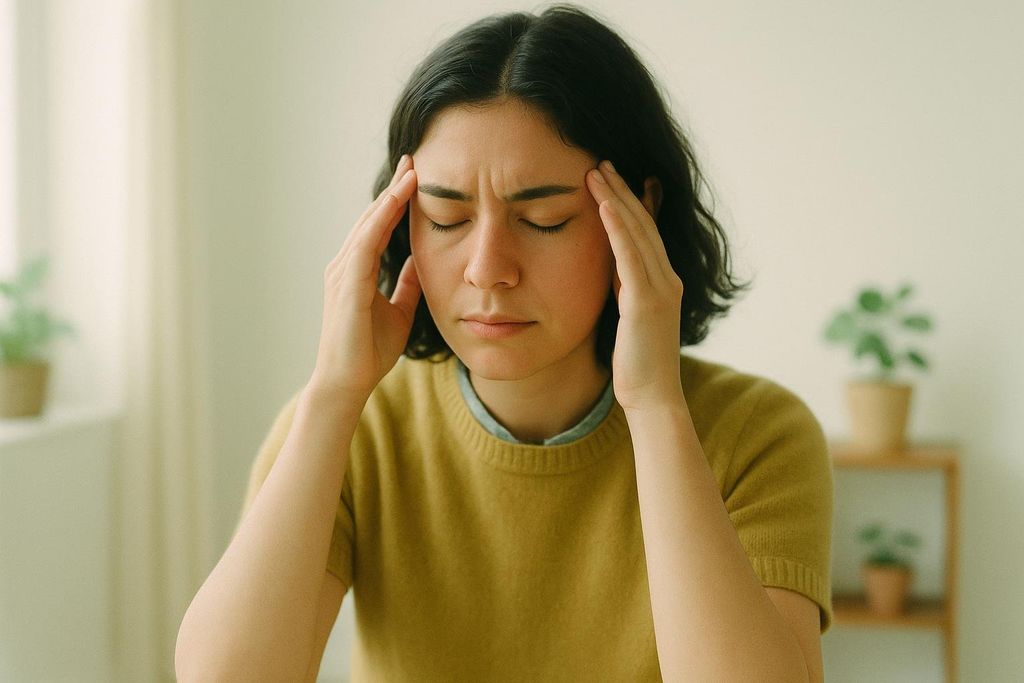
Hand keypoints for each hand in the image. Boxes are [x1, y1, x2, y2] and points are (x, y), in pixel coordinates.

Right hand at [309, 154, 421, 401]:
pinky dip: (381, 219)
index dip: (397, 201)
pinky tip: (398, 200)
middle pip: (372, 217)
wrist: (348, 382)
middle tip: (414, 158)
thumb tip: (420, 263)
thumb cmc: (368, 351)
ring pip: (368, 224)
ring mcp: (342, 272)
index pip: (378, 227)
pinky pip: (366, 243)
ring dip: (390, 196)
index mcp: (357, 271)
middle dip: (394, 188)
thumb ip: (406, 285)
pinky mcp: (347, 284)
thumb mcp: (399, 311)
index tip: (416, 176)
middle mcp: (345, 265)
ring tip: (412, 171)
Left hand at [585, 160, 684, 411]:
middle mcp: (668, 280)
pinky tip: (603, 205)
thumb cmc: (637, 365)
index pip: (645, 233)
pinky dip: (618, 228)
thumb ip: (626, 290)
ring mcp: (660, 290)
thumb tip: (613, 268)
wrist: (652, 398)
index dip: (629, 203)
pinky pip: (630, 257)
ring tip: (596, 171)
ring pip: (637, 233)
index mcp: (664, 284)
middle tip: (600, 162)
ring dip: (616, 199)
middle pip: (643, 224)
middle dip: (621, 191)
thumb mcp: (630, 318)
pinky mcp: (645, 303)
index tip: (609, 178)